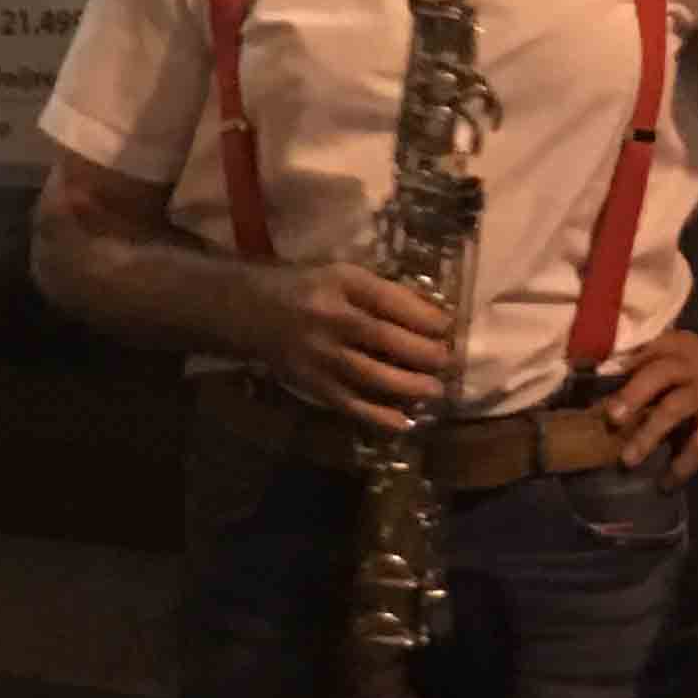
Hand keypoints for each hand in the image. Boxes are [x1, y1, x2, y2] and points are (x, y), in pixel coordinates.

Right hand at [242, 262, 454, 432]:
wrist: (249, 310)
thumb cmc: (307, 288)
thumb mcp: (340, 275)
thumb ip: (379, 293)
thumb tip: (431, 316)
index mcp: (339, 282)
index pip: (389, 300)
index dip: (423, 316)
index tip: (448, 327)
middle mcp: (328, 318)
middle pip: (384, 339)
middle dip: (423, 353)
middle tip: (447, 361)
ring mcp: (318, 354)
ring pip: (370, 375)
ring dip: (408, 386)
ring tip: (436, 390)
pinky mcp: (311, 383)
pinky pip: (349, 403)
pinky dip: (378, 416)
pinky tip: (403, 422)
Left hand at [599, 331, 697, 486]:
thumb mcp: (686, 358)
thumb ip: (652, 367)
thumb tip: (602, 390)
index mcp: (680, 345)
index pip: (646, 350)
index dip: (619, 367)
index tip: (592, 385)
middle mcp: (694, 364)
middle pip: (658, 374)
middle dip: (632, 395)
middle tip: (611, 418)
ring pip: (674, 409)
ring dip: (648, 435)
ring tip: (628, 460)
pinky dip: (681, 466)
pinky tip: (666, 484)